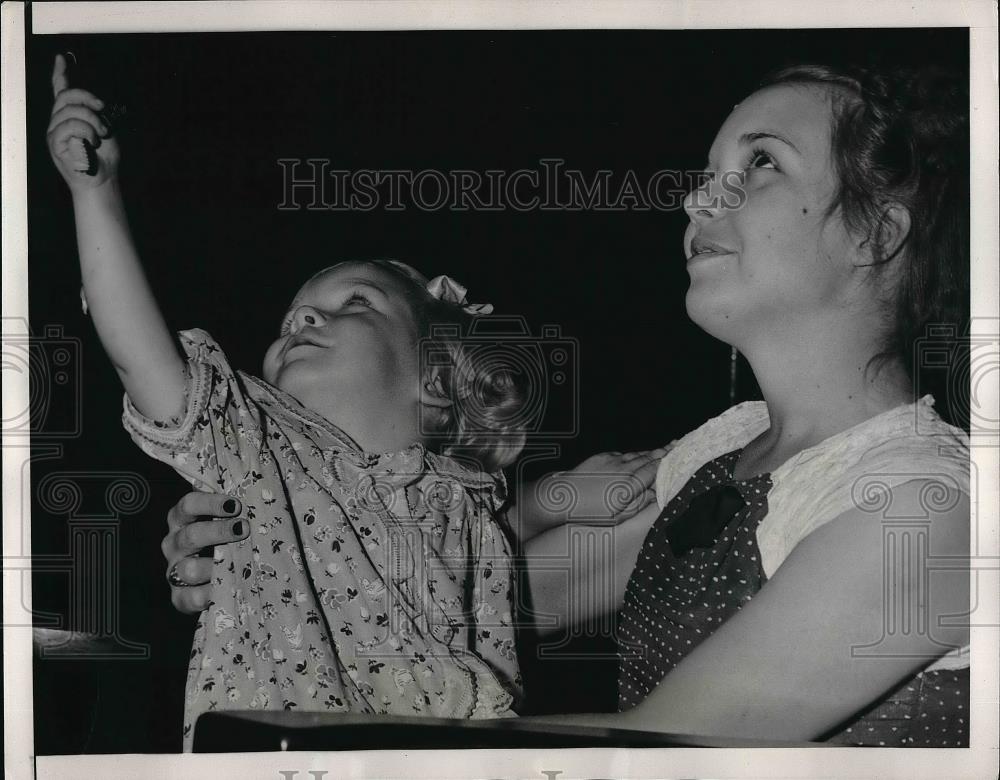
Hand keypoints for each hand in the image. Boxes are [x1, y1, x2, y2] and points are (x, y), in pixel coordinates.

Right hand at [47, 53, 119, 190]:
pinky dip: (86, 131)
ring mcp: (54, 131)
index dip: (60, 74)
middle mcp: (58, 121)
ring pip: (70, 111)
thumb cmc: (104, 156)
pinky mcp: (55, 143)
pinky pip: (70, 126)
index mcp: (70, 115)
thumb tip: (96, 101)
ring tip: (101, 135)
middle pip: (67, 95)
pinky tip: (93, 141)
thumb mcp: (105, 127)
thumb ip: (96, 113)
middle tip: (102, 112)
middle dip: (88, 99)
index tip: (61, 58)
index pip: (61, 91)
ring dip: (92, 121)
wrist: (103, 177)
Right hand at [162, 492, 248, 613]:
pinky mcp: (180, 597)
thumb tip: (253, 489)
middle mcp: (174, 544)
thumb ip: (231, 507)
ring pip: (189, 569)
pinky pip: (192, 597)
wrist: (211, 579)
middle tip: (244, 529)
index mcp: (181, 520)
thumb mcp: (225, 519)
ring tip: (238, 563)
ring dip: (214, 565)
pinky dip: (211, 593)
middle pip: (190, 536)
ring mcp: (174, 571)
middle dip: (219, 532)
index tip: (235, 505)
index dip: (211, 503)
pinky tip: (230, 588)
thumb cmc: (225, 540)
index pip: (188, 505)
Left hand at [533, 446, 669, 523]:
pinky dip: (634, 454)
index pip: (655, 470)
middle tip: (679, 445)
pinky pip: (623, 454)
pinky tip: (640, 455)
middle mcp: (623, 468)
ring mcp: (612, 460)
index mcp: (629, 484)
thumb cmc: (589, 513)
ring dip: (651, 452)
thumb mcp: (617, 516)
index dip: (669, 462)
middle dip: (665, 452)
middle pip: (649, 458)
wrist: (559, 497)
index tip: (681, 456)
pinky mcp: (602, 457)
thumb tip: (656, 494)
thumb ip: (639, 503)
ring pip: (637, 454)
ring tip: (666, 447)